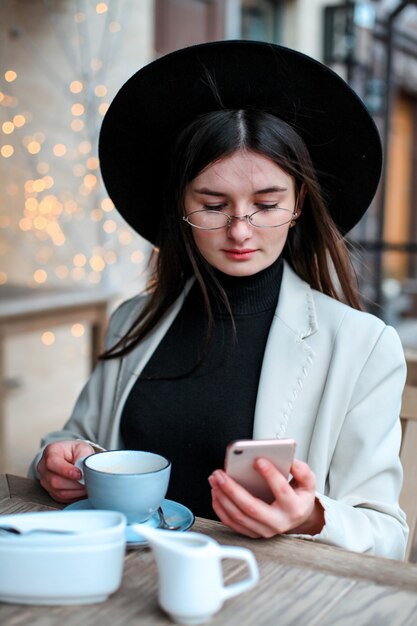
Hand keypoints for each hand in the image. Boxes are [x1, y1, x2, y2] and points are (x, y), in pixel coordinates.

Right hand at [37, 440, 94, 502]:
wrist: (72, 457)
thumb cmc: (76, 452)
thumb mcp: (83, 448)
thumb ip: (84, 457)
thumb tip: (85, 472)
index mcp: (51, 451)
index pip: (52, 463)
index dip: (66, 471)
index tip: (79, 474)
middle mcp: (43, 467)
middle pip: (54, 481)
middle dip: (74, 483)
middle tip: (87, 481)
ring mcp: (45, 480)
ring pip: (58, 491)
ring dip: (75, 490)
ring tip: (86, 485)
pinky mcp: (50, 491)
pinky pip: (61, 498)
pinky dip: (73, 495)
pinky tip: (81, 489)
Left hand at [208, 458, 323, 538]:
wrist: (297, 517)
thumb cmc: (299, 497)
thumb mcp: (308, 482)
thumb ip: (302, 471)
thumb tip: (290, 462)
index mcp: (294, 508)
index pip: (281, 490)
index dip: (270, 475)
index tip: (257, 460)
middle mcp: (279, 522)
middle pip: (252, 508)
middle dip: (233, 490)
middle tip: (220, 474)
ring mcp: (264, 530)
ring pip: (239, 516)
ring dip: (223, 497)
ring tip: (215, 479)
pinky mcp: (252, 533)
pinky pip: (232, 523)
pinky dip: (220, 508)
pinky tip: (216, 492)